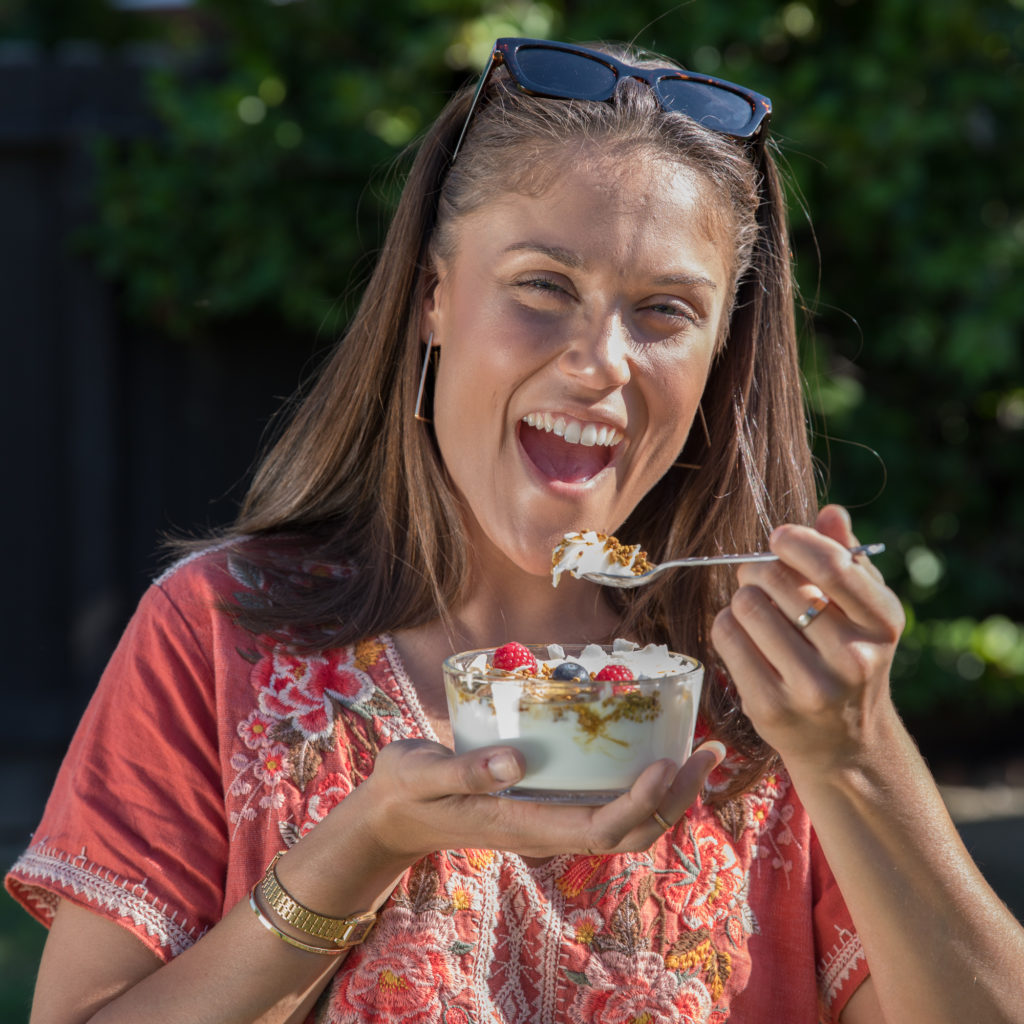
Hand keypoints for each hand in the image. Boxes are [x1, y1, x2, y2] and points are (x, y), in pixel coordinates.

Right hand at [352, 737, 724, 863]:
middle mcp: (548, 830)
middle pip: (630, 831)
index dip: (640, 802)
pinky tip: (655, 752)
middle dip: (676, 797)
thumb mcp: (421, 774)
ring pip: (627, 823)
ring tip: (699, 751)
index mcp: (524, 826)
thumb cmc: (405, 791)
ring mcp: (552, 822)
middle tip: (709, 750)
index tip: (667, 763)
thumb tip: (515, 762)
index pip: (598, 828)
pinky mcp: (551, 806)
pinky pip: (610, 805)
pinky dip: (644, 786)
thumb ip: (463, 770)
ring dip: (670, 794)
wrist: (395, 817)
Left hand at [710, 504, 905, 771]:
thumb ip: (847, 559)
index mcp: (882, 624)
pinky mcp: (770, 707)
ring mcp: (811, 687)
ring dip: (742, 598)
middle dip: (759, 569)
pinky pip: (726, 637)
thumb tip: (831, 513)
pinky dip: (727, 626)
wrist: (845, 744)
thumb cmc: (849, 657)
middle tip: (759, 576)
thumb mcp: (863, 611)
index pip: (834, 566)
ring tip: (755, 610)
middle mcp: (853, 658)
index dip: (796, 541)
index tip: (779, 537)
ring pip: (747, 606)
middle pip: (777, 580)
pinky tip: (744, 636)